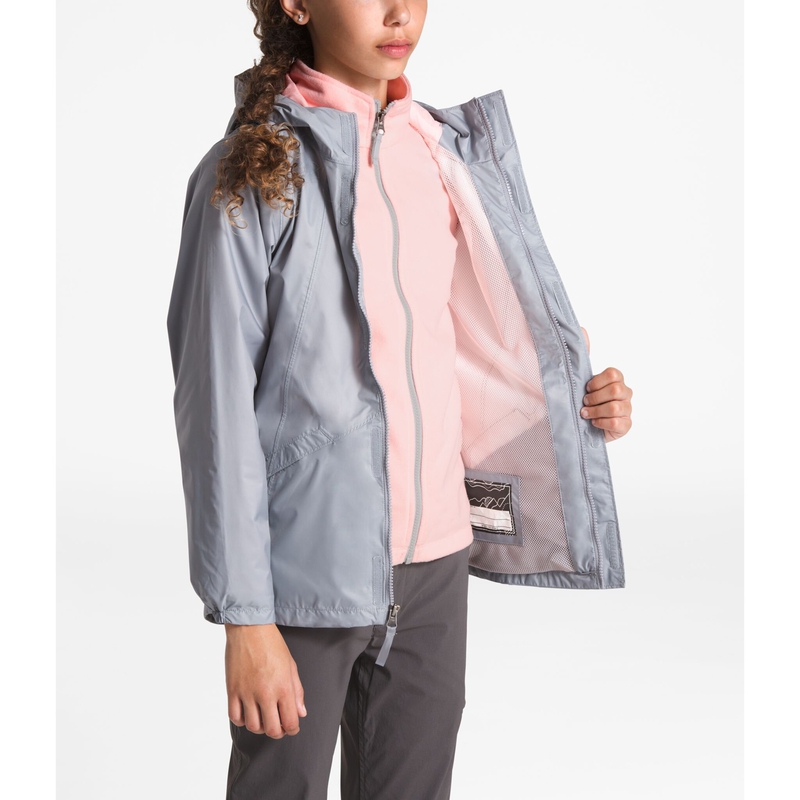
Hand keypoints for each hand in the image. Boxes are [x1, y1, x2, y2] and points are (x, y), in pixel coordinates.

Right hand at [224, 623, 307, 737]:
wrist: (250, 628)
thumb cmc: (272, 644)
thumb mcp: (291, 665)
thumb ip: (297, 691)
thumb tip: (300, 713)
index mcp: (283, 687)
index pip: (290, 721)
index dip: (293, 729)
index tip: (292, 727)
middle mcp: (265, 693)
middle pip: (271, 729)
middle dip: (278, 732)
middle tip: (278, 726)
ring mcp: (247, 693)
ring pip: (253, 726)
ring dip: (260, 727)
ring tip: (263, 718)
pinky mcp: (232, 690)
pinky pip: (235, 717)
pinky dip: (242, 720)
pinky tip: (248, 712)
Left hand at [580, 366, 632, 442]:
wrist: (587, 426)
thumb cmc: (587, 402)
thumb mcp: (583, 383)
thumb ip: (583, 363)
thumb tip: (583, 335)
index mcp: (617, 380)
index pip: (613, 374)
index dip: (597, 382)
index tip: (587, 389)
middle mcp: (625, 393)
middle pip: (615, 390)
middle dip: (595, 398)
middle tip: (585, 402)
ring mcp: (627, 409)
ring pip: (614, 408)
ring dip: (595, 411)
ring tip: (586, 414)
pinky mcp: (626, 425)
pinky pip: (615, 422)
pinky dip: (600, 423)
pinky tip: (594, 422)